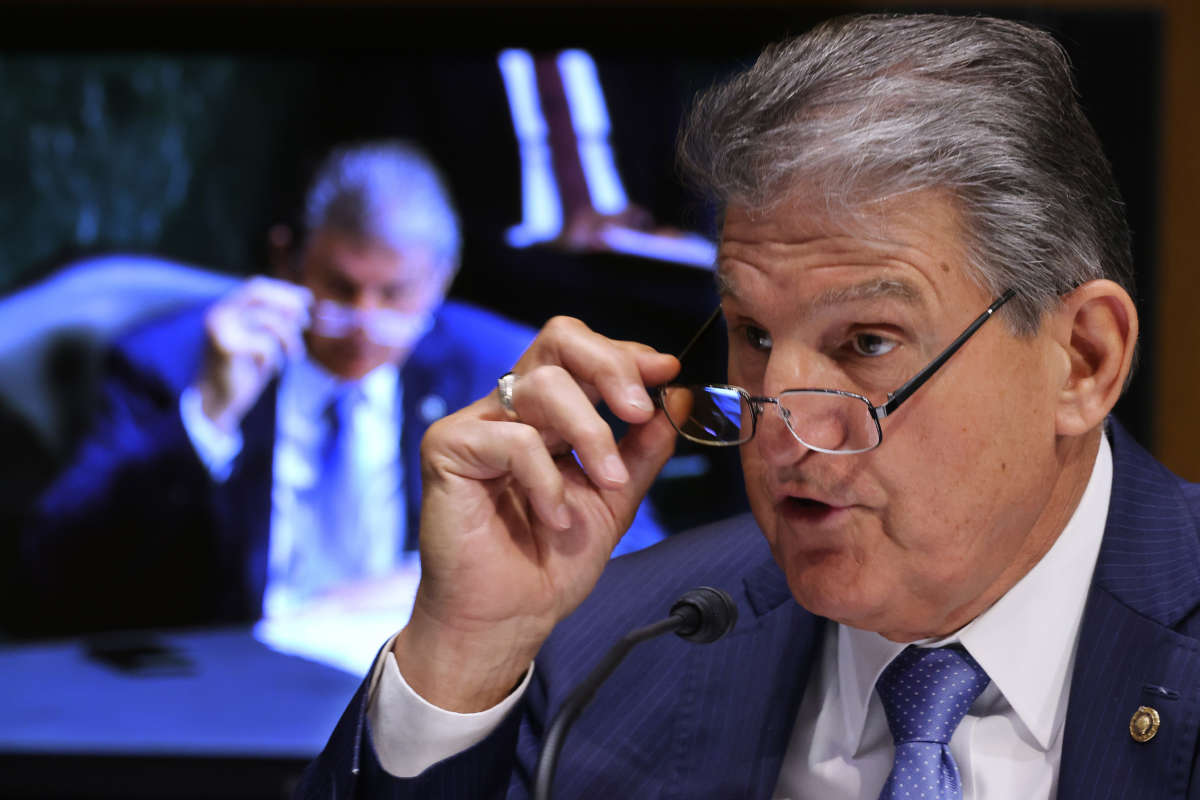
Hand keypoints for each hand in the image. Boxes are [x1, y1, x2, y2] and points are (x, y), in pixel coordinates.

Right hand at [193, 277, 311, 432]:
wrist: (217, 401)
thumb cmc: (242, 370)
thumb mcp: (262, 340)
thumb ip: (277, 320)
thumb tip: (302, 302)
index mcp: (226, 309)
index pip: (257, 286)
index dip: (284, 291)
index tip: (308, 300)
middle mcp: (219, 313)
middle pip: (259, 292)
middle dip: (288, 302)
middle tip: (306, 321)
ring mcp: (220, 328)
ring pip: (268, 319)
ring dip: (290, 337)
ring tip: (295, 354)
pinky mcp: (226, 347)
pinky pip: (266, 344)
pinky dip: (275, 356)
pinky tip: (268, 368)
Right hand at [395, 316, 679, 710]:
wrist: (509, 618)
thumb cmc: (550, 562)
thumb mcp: (616, 498)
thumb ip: (643, 448)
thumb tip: (677, 395)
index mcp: (548, 412)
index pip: (583, 351)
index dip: (626, 354)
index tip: (667, 371)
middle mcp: (511, 407)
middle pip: (558, 338)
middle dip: (609, 366)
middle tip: (639, 409)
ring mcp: (477, 423)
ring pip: (544, 385)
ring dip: (590, 434)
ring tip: (605, 484)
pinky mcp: (448, 448)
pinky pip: (514, 439)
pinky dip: (545, 480)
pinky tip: (553, 517)